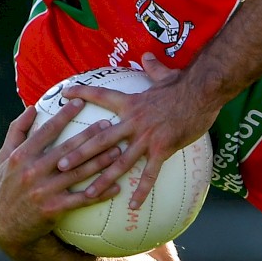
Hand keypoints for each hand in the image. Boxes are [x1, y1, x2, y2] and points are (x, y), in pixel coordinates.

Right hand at [0, 102, 128, 253]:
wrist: (6, 225)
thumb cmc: (9, 186)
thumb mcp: (4, 158)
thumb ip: (16, 131)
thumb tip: (32, 108)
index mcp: (21, 156)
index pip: (46, 130)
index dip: (64, 115)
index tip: (81, 101)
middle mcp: (32, 171)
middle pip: (68, 149)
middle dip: (90, 135)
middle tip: (110, 124)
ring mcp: (44, 190)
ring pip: (79, 173)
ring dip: (101, 161)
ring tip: (119, 151)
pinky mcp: (54, 208)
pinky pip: (82, 199)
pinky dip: (100, 193)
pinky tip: (117, 187)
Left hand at [57, 53, 219, 210]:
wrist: (202, 91)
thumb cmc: (185, 83)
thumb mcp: (166, 74)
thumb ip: (153, 67)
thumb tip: (147, 55)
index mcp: (131, 103)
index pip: (101, 97)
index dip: (81, 93)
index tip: (64, 93)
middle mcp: (133, 121)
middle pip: (100, 140)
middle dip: (78, 153)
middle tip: (59, 166)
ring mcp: (147, 137)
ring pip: (119, 161)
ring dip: (102, 178)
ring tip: (88, 193)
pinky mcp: (163, 148)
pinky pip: (150, 174)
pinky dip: (141, 191)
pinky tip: (133, 205)